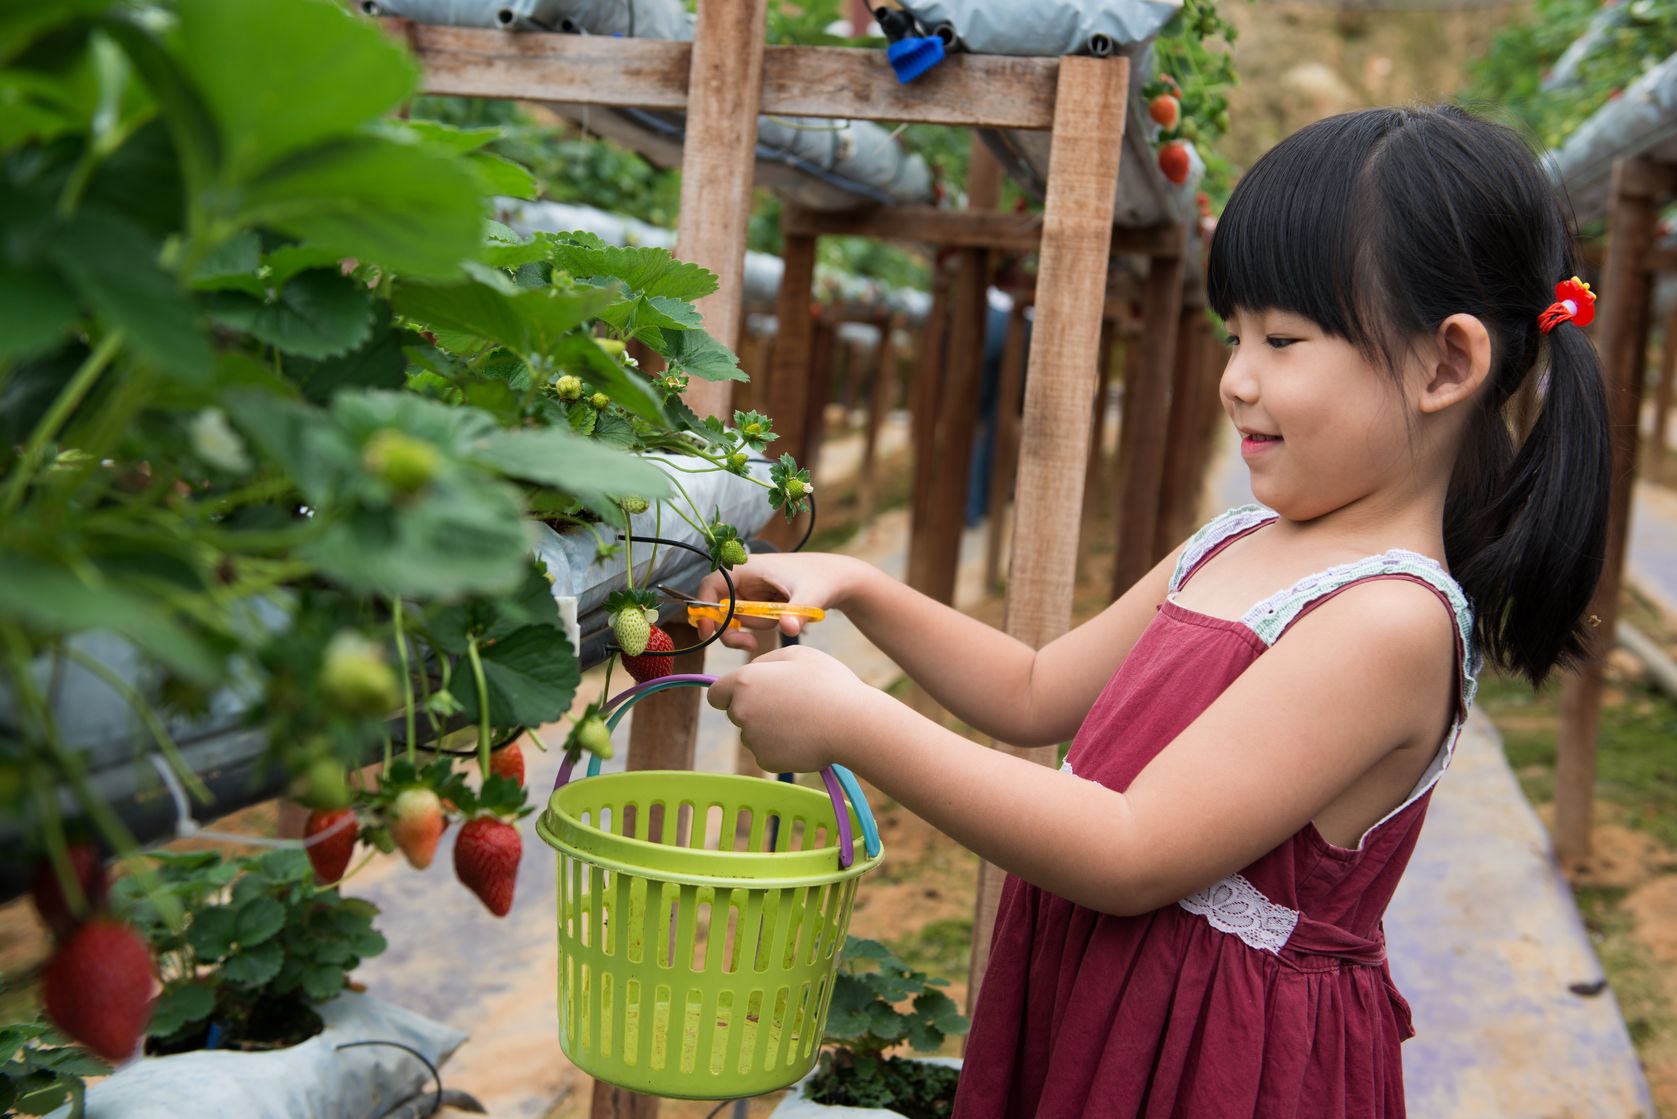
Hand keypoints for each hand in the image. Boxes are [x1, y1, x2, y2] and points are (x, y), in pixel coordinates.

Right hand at [694, 551, 863, 653]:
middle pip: (719, 609)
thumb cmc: (823, 580)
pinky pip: (749, 623)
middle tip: (750, 645)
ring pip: (736, 620)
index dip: (704, 608)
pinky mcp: (757, 603)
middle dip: (732, 630)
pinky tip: (784, 620)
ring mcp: (749, 591)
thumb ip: (797, 613)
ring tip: (784, 618)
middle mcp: (743, 578)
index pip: (710, 586)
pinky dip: (762, 628)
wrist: (837, 580)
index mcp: (747, 567)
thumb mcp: (811, 597)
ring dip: (756, 628)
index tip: (709, 632)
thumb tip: (788, 628)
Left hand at [706, 645, 875, 773]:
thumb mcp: (797, 655)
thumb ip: (765, 661)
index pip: (717, 694)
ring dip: (768, 729)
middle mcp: (741, 712)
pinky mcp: (767, 761)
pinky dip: (781, 748)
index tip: (745, 695)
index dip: (730, 693)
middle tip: (787, 704)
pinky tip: (804, 738)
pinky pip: (767, 753)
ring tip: (801, 720)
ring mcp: (753, 739)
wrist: (850, 724)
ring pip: (753, 734)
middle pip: (736, 713)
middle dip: (754, 709)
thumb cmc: (827, 683)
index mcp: (744, 682)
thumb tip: (751, 671)